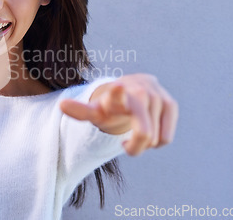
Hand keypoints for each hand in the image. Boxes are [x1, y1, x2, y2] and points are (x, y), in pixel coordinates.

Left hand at [60, 74, 178, 155]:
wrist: (132, 91)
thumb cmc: (110, 106)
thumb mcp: (95, 111)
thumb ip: (80, 110)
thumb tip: (61, 106)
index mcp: (116, 92)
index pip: (117, 93)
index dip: (117, 92)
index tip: (117, 87)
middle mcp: (139, 90)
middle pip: (143, 133)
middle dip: (134, 146)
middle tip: (125, 145)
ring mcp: (157, 96)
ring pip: (155, 138)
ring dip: (145, 144)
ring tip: (136, 132)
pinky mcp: (171, 103)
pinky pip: (166, 138)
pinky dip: (157, 142)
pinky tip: (150, 131)